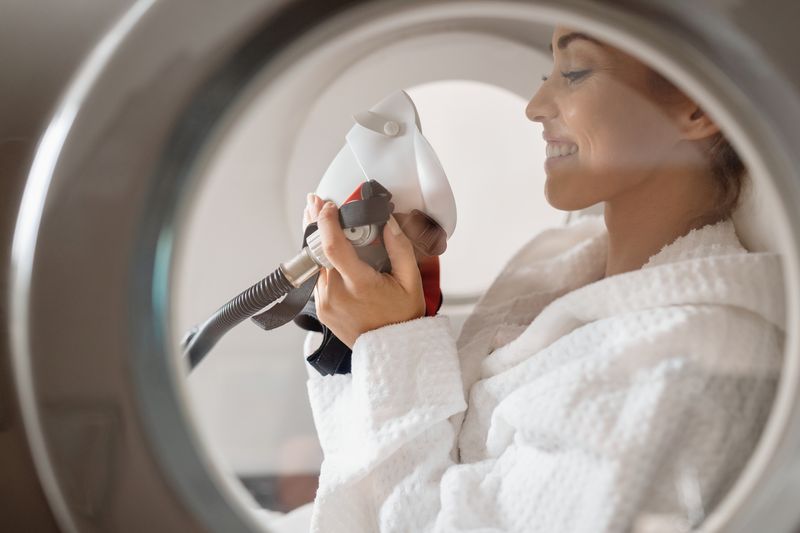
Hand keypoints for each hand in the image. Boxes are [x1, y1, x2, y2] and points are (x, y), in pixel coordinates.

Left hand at [303, 193, 425, 347]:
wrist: (393, 352)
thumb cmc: (403, 318)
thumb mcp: (412, 282)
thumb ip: (400, 249)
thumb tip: (388, 222)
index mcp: (359, 285)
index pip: (333, 247)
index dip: (326, 222)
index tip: (328, 205)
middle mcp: (336, 294)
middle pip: (318, 251)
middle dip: (316, 223)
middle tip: (314, 201)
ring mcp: (326, 303)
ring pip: (316, 263)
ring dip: (318, 241)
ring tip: (321, 220)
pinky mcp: (321, 309)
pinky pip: (318, 277)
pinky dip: (322, 261)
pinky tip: (327, 249)